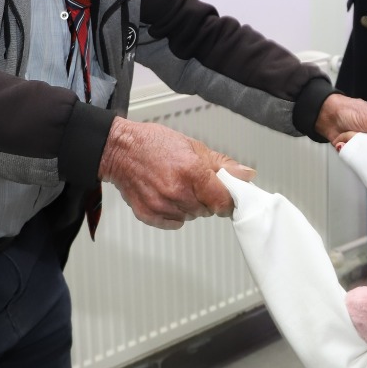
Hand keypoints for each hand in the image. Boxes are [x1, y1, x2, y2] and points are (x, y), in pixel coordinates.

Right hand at [97, 118, 254, 228]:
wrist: (120, 150)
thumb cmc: (154, 144)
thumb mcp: (193, 146)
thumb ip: (222, 164)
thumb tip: (246, 175)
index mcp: (193, 172)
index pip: (224, 201)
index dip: (228, 199)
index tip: (226, 196)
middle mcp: (178, 191)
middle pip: (208, 210)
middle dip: (207, 199)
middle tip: (194, 183)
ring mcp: (162, 206)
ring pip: (192, 216)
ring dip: (190, 206)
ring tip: (177, 186)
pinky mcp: (149, 215)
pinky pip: (174, 223)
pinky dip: (174, 214)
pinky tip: (166, 196)